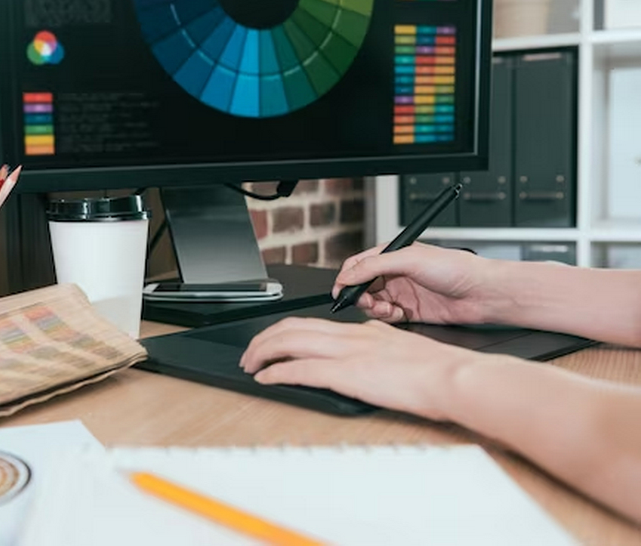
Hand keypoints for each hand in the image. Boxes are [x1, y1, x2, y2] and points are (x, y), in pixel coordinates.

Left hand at [239, 317, 482, 419]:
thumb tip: (366, 364)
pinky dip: (276, 372)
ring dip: (262, 352)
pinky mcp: (347, 373)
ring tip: (249, 364)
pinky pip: (300, 369)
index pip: (312, 323)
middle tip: (250, 353)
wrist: (453, 377)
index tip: (273, 343)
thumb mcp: (402, 351)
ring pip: (289, 341)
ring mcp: (347, 352)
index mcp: (363, 330)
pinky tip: (265, 378)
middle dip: (264, 339)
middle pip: (293, 327)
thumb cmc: (438, 371)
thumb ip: (378, 353)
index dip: (285, 332)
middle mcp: (351, 335)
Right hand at [333, 242, 503, 325]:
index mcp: (392, 255)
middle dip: (359, 295)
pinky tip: (398, 314)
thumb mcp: (409, 259)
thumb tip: (348, 274)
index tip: (340, 290)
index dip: (346, 277)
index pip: (358, 265)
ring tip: (386, 308)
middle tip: (365, 301)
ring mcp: (402, 293)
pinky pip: (387, 317)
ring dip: (373, 308)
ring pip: (372, 303)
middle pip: (362, 286)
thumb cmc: (456, 268)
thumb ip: (374, 266)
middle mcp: (394, 274)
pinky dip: (387, 318)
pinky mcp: (409, 312)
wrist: (483, 293)